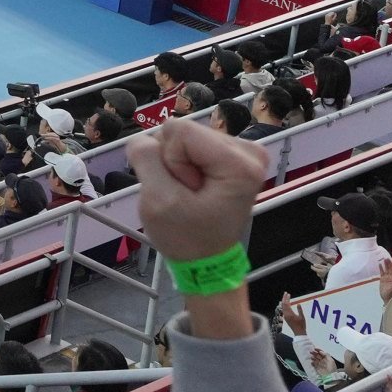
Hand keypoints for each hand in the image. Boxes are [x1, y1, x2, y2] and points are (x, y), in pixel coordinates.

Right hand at [126, 117, 263, 265]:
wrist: (206, 261)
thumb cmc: (185, 237)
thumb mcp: (157, 201)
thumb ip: (146, 159)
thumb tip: (142, 138)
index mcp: (239, 162)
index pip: (179, 130)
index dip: (169, 160)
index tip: (183, 190)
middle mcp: (249, 150)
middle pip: (185, 131)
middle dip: (174, 161)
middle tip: (186, 194)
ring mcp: (245, 152)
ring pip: (187, 136)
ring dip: (179, 164)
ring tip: (191, 193)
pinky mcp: (236, 155)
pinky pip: (194, 144)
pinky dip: (187, 164)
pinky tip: (196, 186)